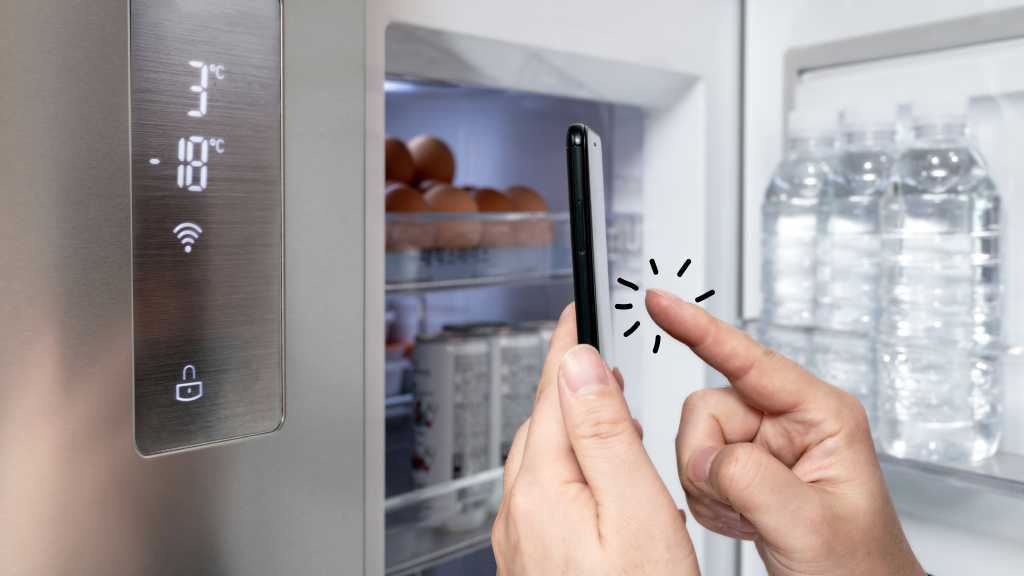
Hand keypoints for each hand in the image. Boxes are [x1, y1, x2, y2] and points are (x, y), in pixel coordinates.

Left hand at [492, 303, 698, 575]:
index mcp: (541, 489)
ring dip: (575, 436)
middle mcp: (518, 514)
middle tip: (606, 367)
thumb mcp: (636, 512)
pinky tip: (599, 493)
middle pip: (544, 427)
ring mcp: (520, 542)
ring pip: (542, 465)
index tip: (576, 312)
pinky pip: (543, 504)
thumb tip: (579, 366)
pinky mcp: (530, 566)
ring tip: (614, 425)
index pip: (553, 393)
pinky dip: (570, 479)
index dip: (569, 347)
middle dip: (575, 392)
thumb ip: (606, 436)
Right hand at [646, 289, 924, 575]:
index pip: (749, 360)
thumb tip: (705, 453)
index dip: (699, 328)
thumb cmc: (859, 565)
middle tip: (736, 503)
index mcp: (820, 415)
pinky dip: (708, 501)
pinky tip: (743, 520)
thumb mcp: (810, 524)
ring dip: (706, 487)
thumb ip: (752, 479)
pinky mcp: (746, 468)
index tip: (660, 303)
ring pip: (694, 440)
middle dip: (706, 460)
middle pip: (707, 408)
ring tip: (747, 517)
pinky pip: (695, 467)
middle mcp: (789, 421)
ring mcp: (765, 445)